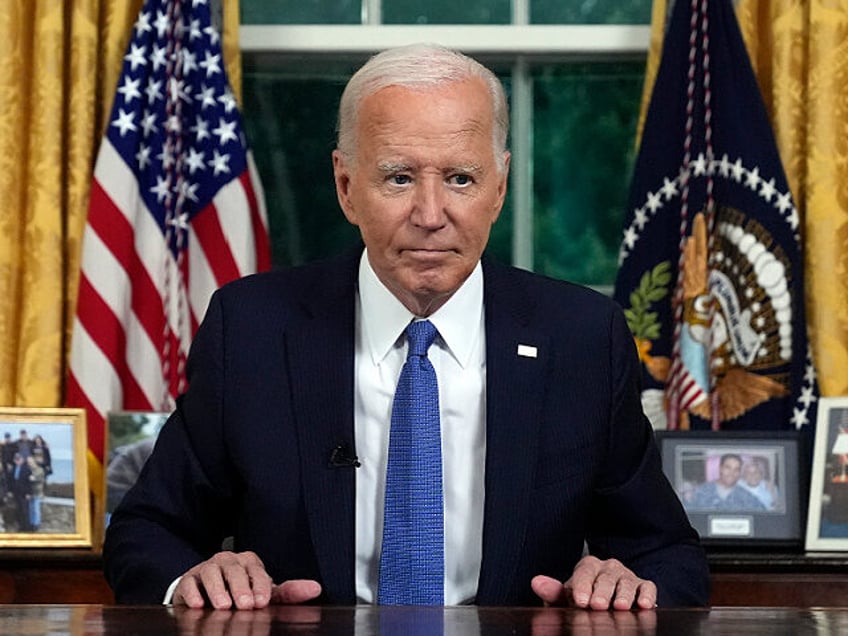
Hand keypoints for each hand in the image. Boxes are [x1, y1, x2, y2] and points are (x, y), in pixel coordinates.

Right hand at [172, 550, 321, 609]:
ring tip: (224, 606)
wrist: (208, 593)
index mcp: (250, 563)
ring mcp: (208, 568)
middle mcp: (229, 561)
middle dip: (241, 588)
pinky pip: (189, 582)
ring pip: (212, 573)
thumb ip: (288, 592)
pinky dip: (193, 593)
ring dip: (217, 590)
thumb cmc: (241, 592)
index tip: (262, 602)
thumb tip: (315, 588)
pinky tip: (198, 604)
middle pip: (235, 570)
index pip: (257, 571)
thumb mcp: (264, 593)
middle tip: (245, 605)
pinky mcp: (189, 579)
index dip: (260, 586)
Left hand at [531, 556, 656, 609]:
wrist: (604, 605)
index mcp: (587, 566)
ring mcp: (627, 576)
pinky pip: (647, 587)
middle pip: (606, 577)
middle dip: (602, 592)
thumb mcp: (567, 597)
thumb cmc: (583, 600)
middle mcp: (608, 567)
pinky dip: (647, 595)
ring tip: (620, 607)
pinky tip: (644, 605)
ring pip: (626, 582)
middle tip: (597, 606)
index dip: (582, 586)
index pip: (584, 572)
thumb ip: (553, 592)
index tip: (580, 601)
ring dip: (624, 595)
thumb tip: (536, 582)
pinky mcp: (643, 586)